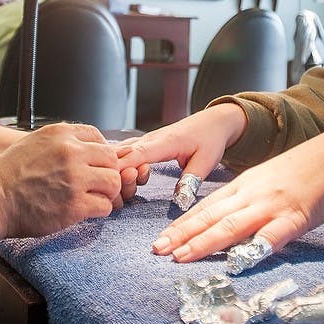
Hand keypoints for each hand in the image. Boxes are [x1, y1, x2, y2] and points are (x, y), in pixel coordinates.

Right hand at [0, 122, 121, 236]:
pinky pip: (105, 206)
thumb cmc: (8, 175)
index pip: (98, 137)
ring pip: (113, 182)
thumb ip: (61, 143)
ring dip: (107, 192)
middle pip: (111, 159)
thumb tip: (86, 148)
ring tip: (94, 197)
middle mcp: (71, 152)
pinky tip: (87, 210)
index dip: (100, 153)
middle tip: (98, 184)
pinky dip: (99, 209)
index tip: (94, 165)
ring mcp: (74, 179)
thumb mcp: (34, 143)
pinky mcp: (75, 206)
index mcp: (60, 134)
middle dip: (107, 172)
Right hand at [115, 103, 248, 199]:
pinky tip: (120, 178)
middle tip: (129, 192)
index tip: (110, 183)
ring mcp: (144, 140)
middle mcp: (149, 139)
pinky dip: (117, 164)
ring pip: (119, 153)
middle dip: (116, 175)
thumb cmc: (210, 138)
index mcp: (164, 142)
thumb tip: (179, 202)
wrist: (213, 121)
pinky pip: (123, 153)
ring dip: (116, 171)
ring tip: (130, 187)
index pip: (135, 154)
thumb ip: (191, 181)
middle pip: (120, 155)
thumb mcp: (207, 160)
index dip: (120, 168)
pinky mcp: (143, 144)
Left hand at [150, 126, 323, 263]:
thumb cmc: (299, 172)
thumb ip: (243, 201)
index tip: (160, 239)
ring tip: (182, 256)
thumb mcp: (263, 180)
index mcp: (242, 186)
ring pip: (231, 226)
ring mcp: (271, 205)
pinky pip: (270, 236)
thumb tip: (219, 222)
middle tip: (158, 250)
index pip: (204, 207)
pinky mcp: (295, 217)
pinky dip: (252, 249)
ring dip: (204, 243)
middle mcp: (250, 194)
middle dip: (182, 235)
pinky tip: (236, 261)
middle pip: (210, 216)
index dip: (181, 224)